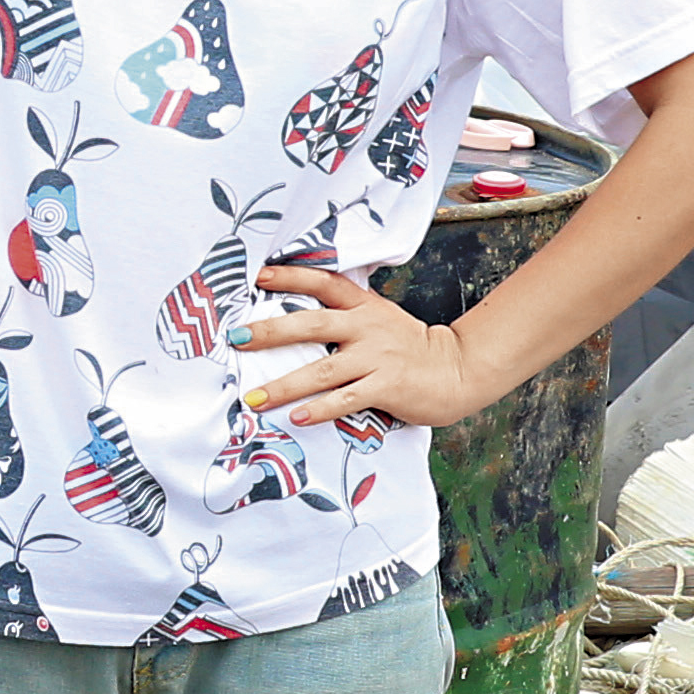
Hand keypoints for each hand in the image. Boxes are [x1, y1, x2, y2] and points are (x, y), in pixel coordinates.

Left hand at [236, 263, 487, 430]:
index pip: (324, 283)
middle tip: (236, 338)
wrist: (457, 369)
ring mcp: (376, 358)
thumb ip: (345, 316)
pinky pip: (346, 399)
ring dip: (284, 385)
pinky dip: (320, 409)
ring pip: (322, 370)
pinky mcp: (387, 387)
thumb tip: (294, 322)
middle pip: (311, 324)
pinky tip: (297, 417)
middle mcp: (366, 328)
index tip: (258, 276)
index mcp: (363, 306)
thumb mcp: (379, 319)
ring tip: (254, 397)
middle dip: (270, 331)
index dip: (291, 277)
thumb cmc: (408, 348)